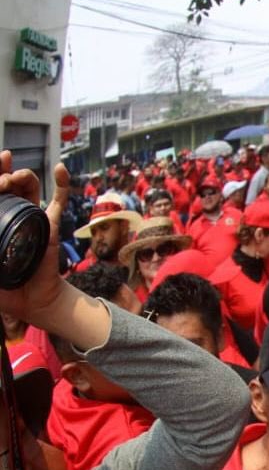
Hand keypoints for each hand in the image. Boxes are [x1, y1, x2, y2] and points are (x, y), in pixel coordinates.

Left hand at [0, 152, 69, 322]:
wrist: (32, 301)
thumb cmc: (4, 287)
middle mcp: (12, 213)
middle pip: (8, 182)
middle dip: (2, 174)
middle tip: (1, 182)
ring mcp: (33, 217)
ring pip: (29, 186)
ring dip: (23, 176)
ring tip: (15, 178)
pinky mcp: (52, 225)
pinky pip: (59, 201)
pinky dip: (62, 183)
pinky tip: (59, 169)